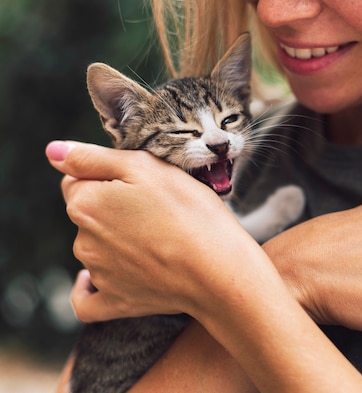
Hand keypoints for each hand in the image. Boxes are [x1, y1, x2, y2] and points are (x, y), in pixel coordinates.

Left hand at [45, 141, 257, 321]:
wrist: (217, 269)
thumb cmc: (189, 212)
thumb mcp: (146, 168)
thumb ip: (93, 158)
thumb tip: (51, 151)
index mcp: (86, 203)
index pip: (76, 181)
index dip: (108, 178)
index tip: (139, 184)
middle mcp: (83, 240)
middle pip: (86, 215)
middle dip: (111, 209)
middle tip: (155, 209)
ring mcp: (98, 274)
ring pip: (94, 249)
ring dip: (114, 242)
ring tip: (157, 239)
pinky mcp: (115, 302)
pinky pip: (87, 299)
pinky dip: (90, 289)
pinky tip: (104, 280)